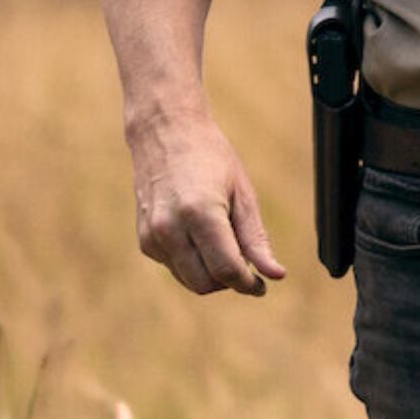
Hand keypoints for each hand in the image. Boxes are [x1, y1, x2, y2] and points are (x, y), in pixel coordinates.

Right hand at [125, 107, 287, 296]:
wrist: (166, 133)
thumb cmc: (211, 157)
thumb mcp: (243, 193)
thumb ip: (256, 239)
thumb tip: (275, 275)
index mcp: (199, 213)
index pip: (226, 269)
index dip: (249, 283)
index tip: (263, 285)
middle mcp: (169, 228)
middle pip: (206, 283)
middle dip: (231, 282)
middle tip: (248, 265)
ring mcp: (153, 236)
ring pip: (190, 281)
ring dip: (213, 277)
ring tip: (228, 246)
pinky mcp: (145, 241)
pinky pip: (176, 268)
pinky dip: (194, 265)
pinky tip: (204, 238)